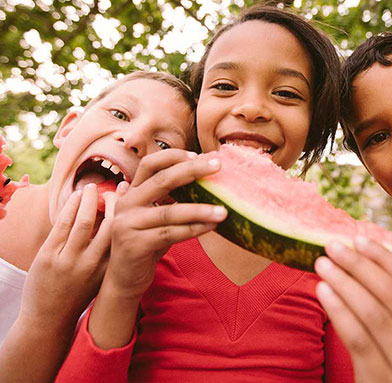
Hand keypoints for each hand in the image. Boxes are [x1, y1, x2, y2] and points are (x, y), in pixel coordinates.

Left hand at [17, 181, 122, 332]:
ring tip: (93, 186)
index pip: (126, 234)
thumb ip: (117, 254)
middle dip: (114, 201)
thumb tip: (135, 226)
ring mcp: (69, 260)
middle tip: (117, 186)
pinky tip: (76, 196)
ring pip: (84, 221)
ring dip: (90, 199)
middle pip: (110, 224)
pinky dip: (71, 206)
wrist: (49, 320)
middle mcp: (92, 264)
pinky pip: (62, 225)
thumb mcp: (105, 277)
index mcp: (110, 268)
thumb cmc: (82, 294)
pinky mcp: (47, 256)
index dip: (132, 211)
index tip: (134, 195)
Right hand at [103, 149, 226, 300]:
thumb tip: (207, 180)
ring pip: (170, 211)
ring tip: (223, 209)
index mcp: (132, 192)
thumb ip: (171, 199)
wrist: (124, 279)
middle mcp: (127, 204)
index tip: (198, 154)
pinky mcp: (135, 245)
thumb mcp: (157, 217)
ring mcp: (128, 224)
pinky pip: (171, 234)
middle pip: (162, 180)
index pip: (150, 163)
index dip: (174, 156)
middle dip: (192, 170)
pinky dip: (194, 229)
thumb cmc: (148, 243)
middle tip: (218, 165)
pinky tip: (211, 226)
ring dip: (200, 209)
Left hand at [315, 239, 391, 382]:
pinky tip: (323, 291)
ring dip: (345, 283)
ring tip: (323, 264)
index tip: (360, 239)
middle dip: (360, 266)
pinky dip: (339, 310)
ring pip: (373, 314)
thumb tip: (364, 261)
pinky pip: (357, 339)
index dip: (385, 259)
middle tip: (334, 246)